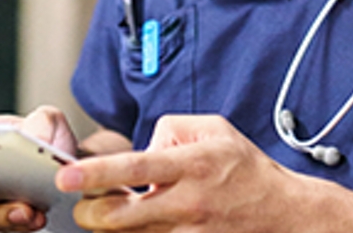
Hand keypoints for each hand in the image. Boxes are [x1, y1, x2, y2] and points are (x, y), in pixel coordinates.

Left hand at [60, 114, 312, 231]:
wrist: (285, 215)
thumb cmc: (246, 169)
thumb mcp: (214, 129)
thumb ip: (170, 128)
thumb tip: (141, 148)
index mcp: (193, 166)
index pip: (136, 168)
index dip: (98, 174)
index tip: (67, 176)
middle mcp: (188, 203)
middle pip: (119, 218)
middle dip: (89, 213)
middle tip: (84, 203)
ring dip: (109, 228)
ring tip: (113, 212)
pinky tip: (139, 223)